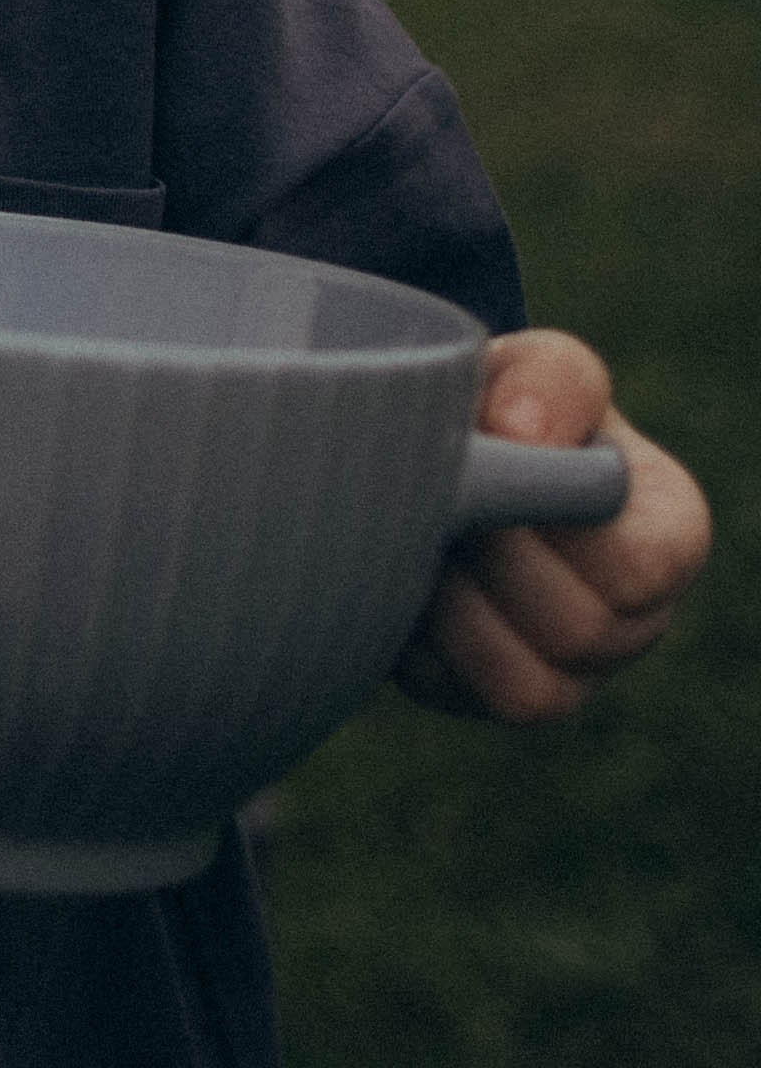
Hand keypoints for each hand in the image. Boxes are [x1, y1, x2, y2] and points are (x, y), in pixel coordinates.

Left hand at [398, 329, 710, 721]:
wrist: (444, 450)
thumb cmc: (510, 405)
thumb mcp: (538, 369)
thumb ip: (552, 379)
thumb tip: (522, 433)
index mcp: (668, 536)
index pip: (644, 566)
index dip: (556, 518)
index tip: (502, 459)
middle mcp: (634, 622)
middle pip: (581, 631)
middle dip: (494, 554)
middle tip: (441, 490)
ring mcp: (567, 674)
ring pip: (526, 688)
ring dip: (454, 603)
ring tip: (419, 530)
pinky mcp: (485, 698)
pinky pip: (456, 695)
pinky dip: (415, 635)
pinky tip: (398, 570)